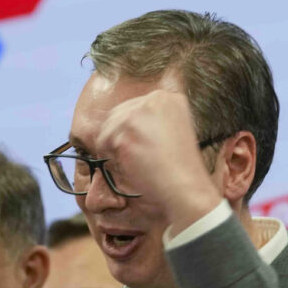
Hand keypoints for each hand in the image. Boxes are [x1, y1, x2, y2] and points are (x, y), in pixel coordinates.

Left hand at [96, 89, 221, 233]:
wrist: (186, 188)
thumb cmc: (179, 170)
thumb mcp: (172, 132)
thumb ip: (150, 123)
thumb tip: (123, 126)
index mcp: (168, 98)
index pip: (132, 109)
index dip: (129, 132)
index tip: (138, 149)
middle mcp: (154, 99)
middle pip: (116, 116)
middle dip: (118, 139)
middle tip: (134, 160)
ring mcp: (139, 112)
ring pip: (107, 130)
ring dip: (114, 151)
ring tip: (136, 165)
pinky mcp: (126, 129)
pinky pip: (102, 145)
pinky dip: (111, 160)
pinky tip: (131, 168)